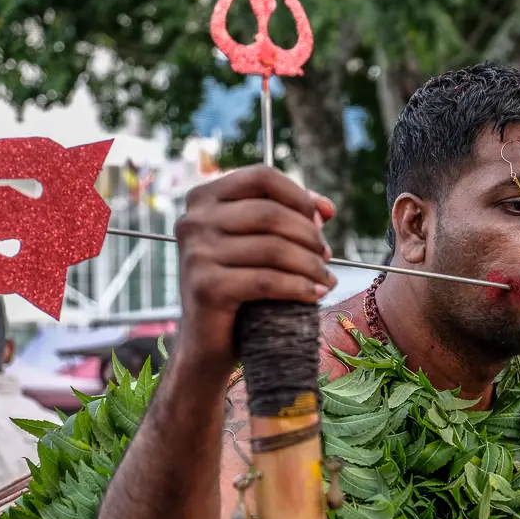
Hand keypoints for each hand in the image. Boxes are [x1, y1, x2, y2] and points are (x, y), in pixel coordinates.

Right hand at [173, 166, 337, 376]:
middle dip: (309, 235)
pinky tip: (316, 294)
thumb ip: (290, 217)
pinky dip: (299, 287)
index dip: (299, 195)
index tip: (322, 220)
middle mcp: (193, 221)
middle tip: (325, 256)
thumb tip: (326, 208)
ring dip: (310, 264)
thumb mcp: (261, 243)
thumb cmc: (240, 286)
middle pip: (270, 212)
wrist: (208, 342)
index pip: (261, 176)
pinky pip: (267, 280)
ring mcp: (196, 253)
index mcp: (203, 198)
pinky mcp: (206, 287)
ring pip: (273, 247)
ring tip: (325, 278)